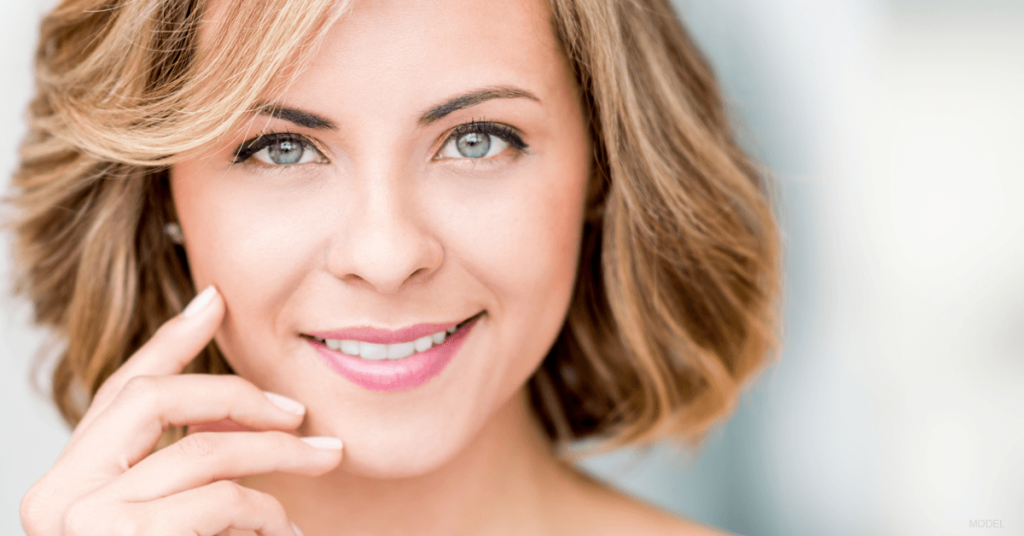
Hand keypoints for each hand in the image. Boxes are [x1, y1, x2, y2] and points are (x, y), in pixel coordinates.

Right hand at [20, 285, 341, 535]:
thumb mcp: (177, 518)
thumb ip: (188, 470)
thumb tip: (252, 416)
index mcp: (72, 482)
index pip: (122, 391)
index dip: (171, 341)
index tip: (215, 300)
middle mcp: (60, 497)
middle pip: (154, 400)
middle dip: (238, 395)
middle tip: (301, 413)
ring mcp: (82, 524)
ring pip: (204, 452)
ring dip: (279, 456)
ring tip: (325, 460)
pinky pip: (218, 502)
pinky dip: (267, 513)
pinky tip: (286, 535)